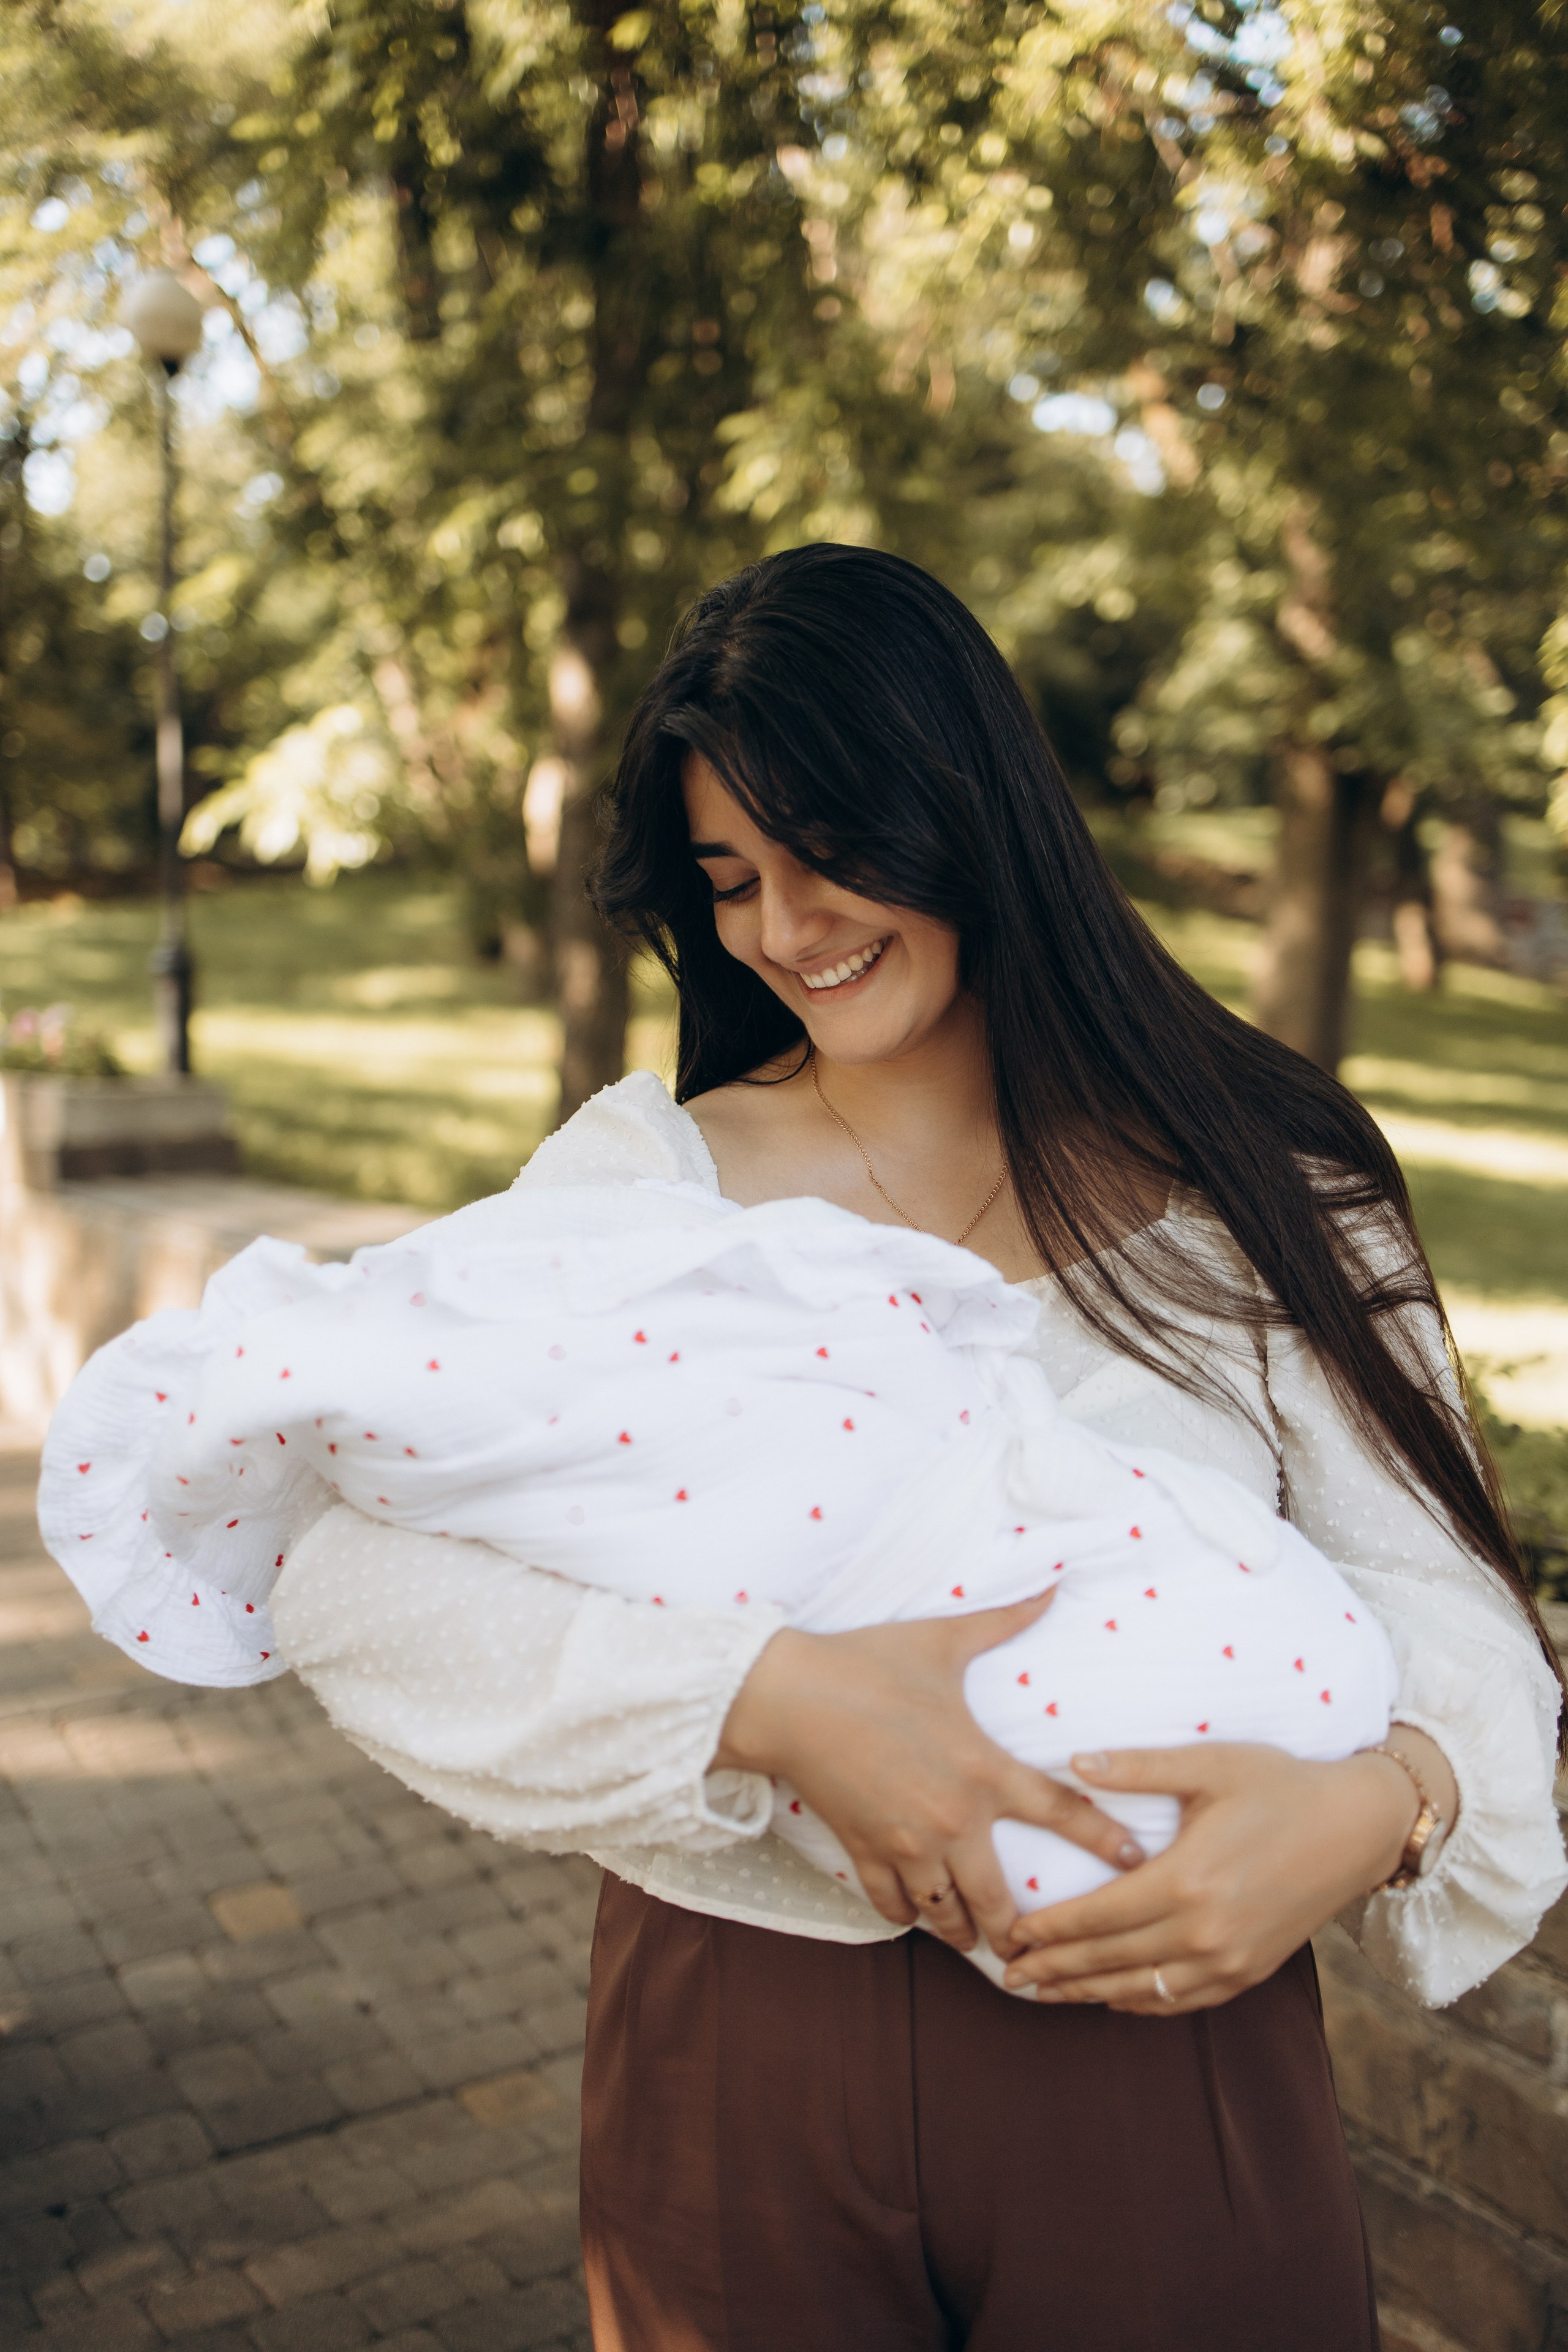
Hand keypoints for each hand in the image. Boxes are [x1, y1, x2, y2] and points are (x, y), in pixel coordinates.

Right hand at [713, 1596, 1145, 1958]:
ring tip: (980, 1944)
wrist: (788, 1695)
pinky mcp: (864, 1852)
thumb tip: (1052, 1586)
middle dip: (1023, 1935)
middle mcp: (951, 1819)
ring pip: (946, 1916)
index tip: (1137, 1862)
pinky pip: (892, 1907)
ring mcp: (906, 1844)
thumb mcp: (943, 1639)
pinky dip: (908, 1916)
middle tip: (1041, 1953)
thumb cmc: (867, 1663)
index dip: (1106, 1841)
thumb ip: (1004, 1620)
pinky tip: (918, 1915)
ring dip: (965, 1933)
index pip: (1061, 1812)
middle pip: (1000, 1900)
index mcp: (981, 1768)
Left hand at [1000, 1738, 1424, 2011]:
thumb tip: (1073, 1761)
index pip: (1097, 1916)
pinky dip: (1141, 2004)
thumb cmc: (1280, 1785)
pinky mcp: (1250, 1973)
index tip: (1010, 1936)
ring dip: (1088, 1994)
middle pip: (1110, 1961)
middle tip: (1008, 1977)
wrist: (1357, 1828)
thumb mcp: (1210, 1763)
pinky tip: (1112, 1999)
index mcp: (1186, 1881)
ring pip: (1142, 1991)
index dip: (1049, 1930)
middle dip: (1054, 1971)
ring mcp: (1230, 1960)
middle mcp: (1205, 1932)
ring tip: (1043, 1994)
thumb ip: (1138, 1765)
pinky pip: (1182, 2001)